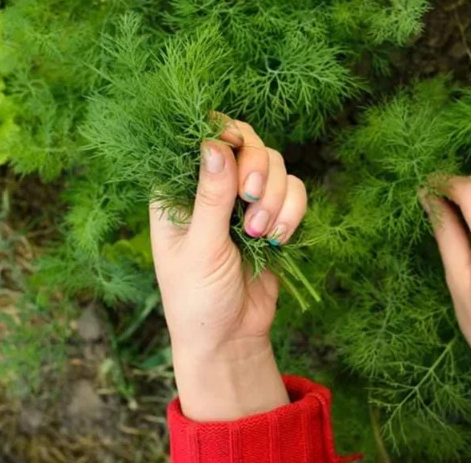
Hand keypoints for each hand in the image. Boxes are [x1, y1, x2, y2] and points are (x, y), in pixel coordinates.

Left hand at [149, 118, 307, 420]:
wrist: (230, 338)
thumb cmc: (197, 298)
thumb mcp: (201, 248)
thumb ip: (211, 197)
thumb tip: (214, 144)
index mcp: (177, 191)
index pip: (198, 138)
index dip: (220, 132)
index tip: (235, 145)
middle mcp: (211, 187)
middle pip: (244, 142)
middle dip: (255, 168)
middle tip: (250, 198)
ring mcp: (243, 200)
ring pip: (273, 164)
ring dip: (274, 196)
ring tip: (260, 234)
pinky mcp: (271, 215)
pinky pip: (293, 191)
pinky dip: (291, 211)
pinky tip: (277, 240)